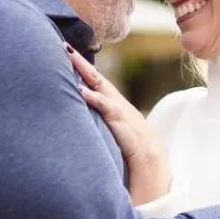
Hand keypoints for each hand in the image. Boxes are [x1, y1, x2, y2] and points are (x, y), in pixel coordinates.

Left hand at [69, 46, 169, 203]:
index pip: (96, 84)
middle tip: (62, 45)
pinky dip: (96, 100)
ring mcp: (125, 118)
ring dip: (86, 74)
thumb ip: (98, 128)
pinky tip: (82, 92)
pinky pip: (110, 113)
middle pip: (98, 80)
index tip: (64, 52)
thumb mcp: (111, 138)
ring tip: (70, 59)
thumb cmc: (130, 158)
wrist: (157, 173)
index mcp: (116, 109)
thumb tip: (76, 124)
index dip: (81, 68)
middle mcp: (120, 108)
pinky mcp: (128, 130)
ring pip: (103, 91)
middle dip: (80, 63)